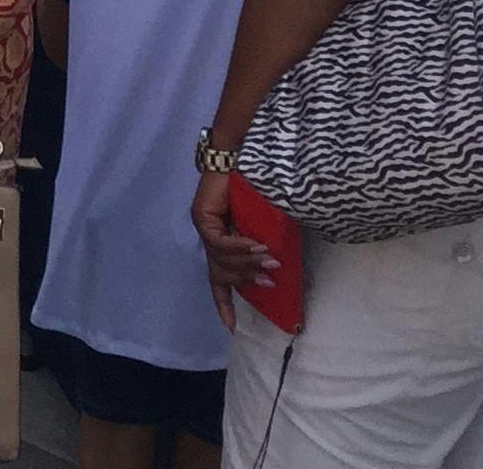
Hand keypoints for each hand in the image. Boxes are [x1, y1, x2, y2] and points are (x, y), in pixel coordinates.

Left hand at [192, 168, 276, 328]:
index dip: (224, 303)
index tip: (231, 328)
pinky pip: (220, 243)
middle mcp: (209, 237)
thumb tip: (280, 268)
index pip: (218, 279)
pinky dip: (240, 248)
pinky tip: (258, 247)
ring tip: (272, 264)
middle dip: (246, 283)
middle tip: (271, 284)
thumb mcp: (261, 224)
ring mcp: (203, 227)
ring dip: (248, 265)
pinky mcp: (202, 217)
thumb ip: (263, 244)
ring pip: (221, 261)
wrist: (240, 155)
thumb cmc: (255, 188)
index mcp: (222, 242)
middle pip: (221, 274)